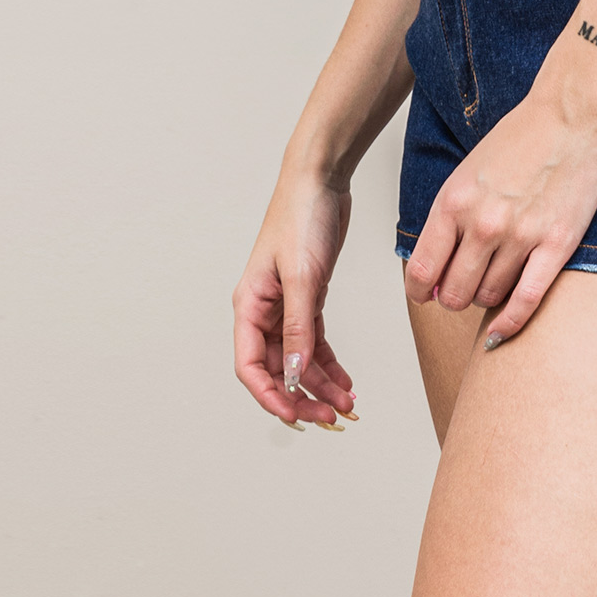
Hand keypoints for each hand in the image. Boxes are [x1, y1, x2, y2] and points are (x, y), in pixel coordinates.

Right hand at [233, 168, 358, 427]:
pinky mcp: (308, 296)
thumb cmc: (302, 215)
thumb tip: (293, 372)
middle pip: (276, 368)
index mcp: (249, 304)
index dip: (271, 396)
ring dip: (320, 384)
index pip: (249, 366)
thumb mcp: (302, 274)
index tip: (297, 416)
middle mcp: (264, 309)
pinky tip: (345, 380)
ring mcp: (286, 304)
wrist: (321, 178)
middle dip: (302, 396)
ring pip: (298, 359)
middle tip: (331, 418)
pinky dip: (329, 363)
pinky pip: (314, 341)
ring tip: (347, 405)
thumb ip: (298, 327)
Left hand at [403, 90, 596, 347]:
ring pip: (488, 297)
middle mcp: (483, 222)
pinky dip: (509, 323)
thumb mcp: (467, 172)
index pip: (421, 271)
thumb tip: (435, 273)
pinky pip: (525, 301)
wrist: (571, 116)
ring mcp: (520, 236)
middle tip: (464, 287)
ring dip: (485, 298)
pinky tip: (501, 330)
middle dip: (454, 297)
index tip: (427, 292)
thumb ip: (448, 219)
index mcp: (453, 201)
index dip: (420, 291)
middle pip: (454, 293)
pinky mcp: (556, 244)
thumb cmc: (520, 139)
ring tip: (493, 280)